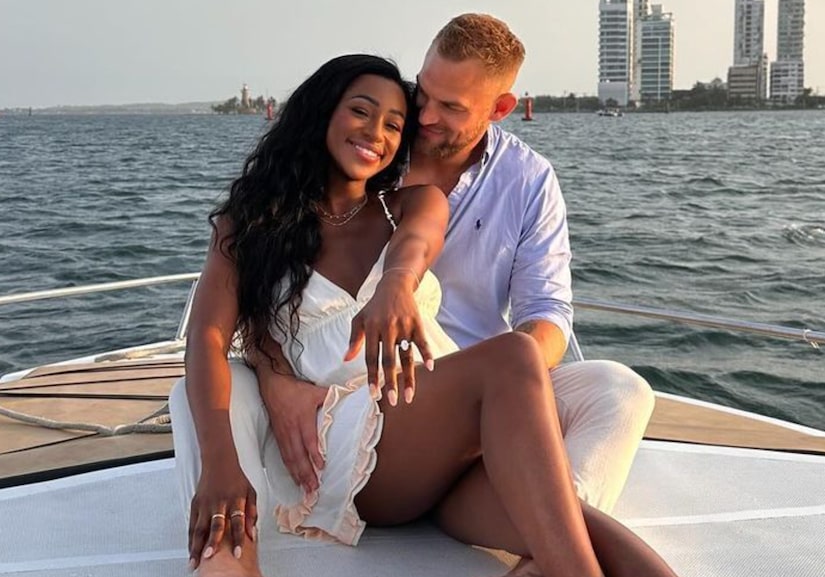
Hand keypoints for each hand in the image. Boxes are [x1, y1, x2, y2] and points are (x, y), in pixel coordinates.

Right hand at [188, 462, 256, 569]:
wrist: (219, 461)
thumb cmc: (236, 478)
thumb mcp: (251, 492)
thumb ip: (252, 513)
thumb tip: (253, 533)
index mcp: (236, 500)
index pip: (238, 522)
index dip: (238, 538)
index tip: (237, 553)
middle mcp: (219, 502)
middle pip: (215, 525)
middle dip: (212, 543)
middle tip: (209, 558)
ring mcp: (205, 504)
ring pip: (200, 527)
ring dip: (197, 546)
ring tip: (195, 562)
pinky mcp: (195, 504)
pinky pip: (192, 525)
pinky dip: (191, 540)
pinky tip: (191, 551)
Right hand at [259, 373, 326, 492]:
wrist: (272, 386)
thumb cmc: (295, 389)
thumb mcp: (315, 391)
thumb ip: (332, 396)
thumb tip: (352, 394)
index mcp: (303, 419)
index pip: (309, 440)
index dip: (315, 455)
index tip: (322, 467)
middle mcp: (292, 430)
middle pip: (298, 455)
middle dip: (306, 473)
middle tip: (313, 488)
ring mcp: (284, 435)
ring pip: (290, 459)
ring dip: (298, 475)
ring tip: (305, 489)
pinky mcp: (278, 437)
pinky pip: (283, 456)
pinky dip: (289, 469)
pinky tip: (295, 478)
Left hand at [345, 270, 432, 405]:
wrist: (394, 285)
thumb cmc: (374, 306)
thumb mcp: (359, 319)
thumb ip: (354, 340)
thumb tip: (346, 360)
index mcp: (371, 329)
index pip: (371, 358)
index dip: (372, 377)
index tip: (374, 395)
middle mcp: (387, 328)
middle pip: (389, 361)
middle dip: (391, 382)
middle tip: (392, 401)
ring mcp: (403, 326)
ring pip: (406, 356)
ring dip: (409, 377)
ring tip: (409, 396)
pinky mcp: (417, 323)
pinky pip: (422, 341)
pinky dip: (427, 353)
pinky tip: (431, 367)